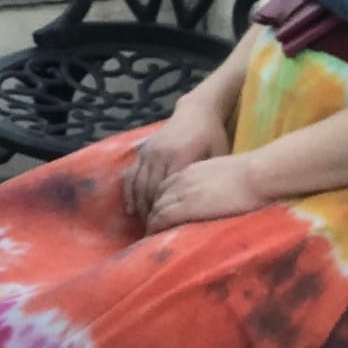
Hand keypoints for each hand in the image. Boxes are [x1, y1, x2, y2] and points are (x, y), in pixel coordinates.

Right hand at [123, 99, 230, 221]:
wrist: (197, 111)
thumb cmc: (213, 137)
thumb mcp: (218, 156)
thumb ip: (206, 179)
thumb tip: (205, 209)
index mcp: (180, 159)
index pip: (167, 194)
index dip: (164, 215)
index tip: (164, 233)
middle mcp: (160, 156)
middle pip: (149, 193)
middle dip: (149, 216)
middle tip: (151, 236)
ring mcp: (148, 152)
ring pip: (138, 186)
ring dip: (138, 207)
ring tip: (143, 226)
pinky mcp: (142, 150)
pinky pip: (130, 175)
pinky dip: (128, 194)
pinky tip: (130, 209)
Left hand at [144, 153, 269, 232]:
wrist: (257, 175)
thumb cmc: (252, 176)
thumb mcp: (224, 176)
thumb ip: (213, 186)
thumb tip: (216, 198)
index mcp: (191, 171)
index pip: (165, 187)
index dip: (161, 202)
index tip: (162, 215)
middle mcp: (181, 180)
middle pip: (156, 198)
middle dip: (153, 213)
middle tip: (153, 229)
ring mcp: (182, 193)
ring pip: (156, 208)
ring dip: (153, 222)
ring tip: (152, 236)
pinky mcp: (186, 207)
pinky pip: (162, 218)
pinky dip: (155, 227)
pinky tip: (153, 236)